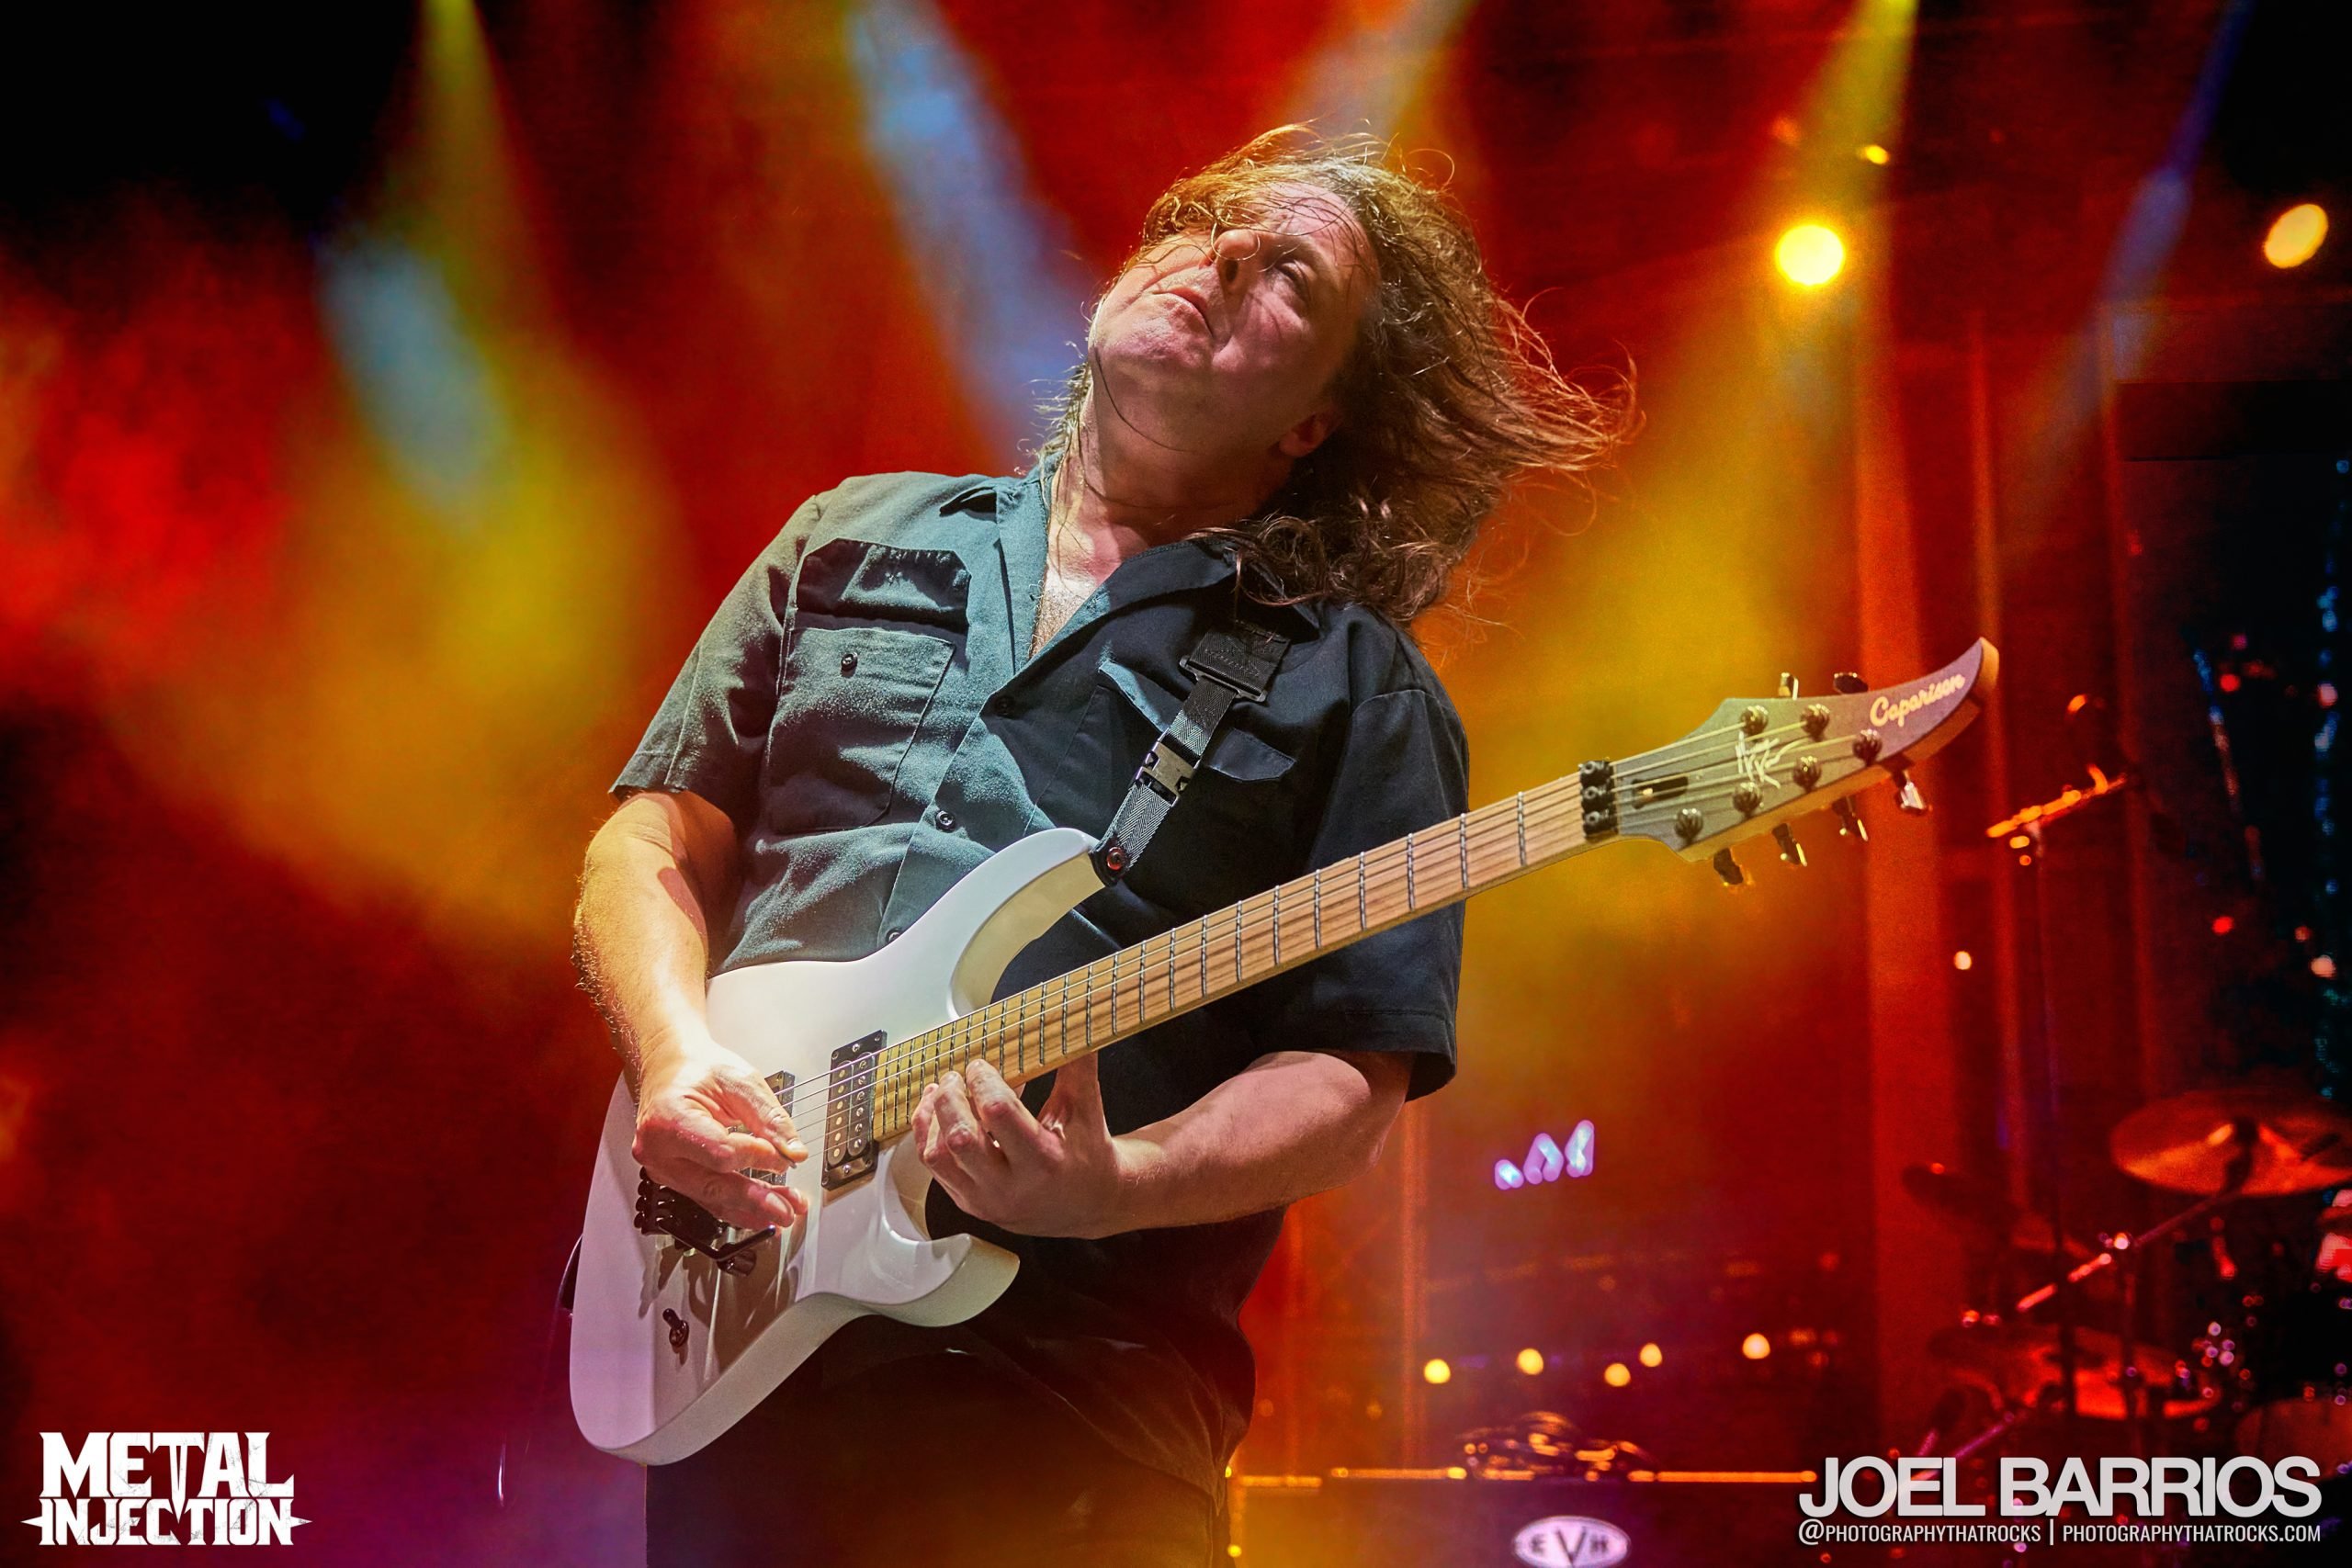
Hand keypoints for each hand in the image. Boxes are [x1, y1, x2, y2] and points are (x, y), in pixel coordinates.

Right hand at [632, 1037, 808, 1232]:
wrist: (668, 1067)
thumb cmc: (697, 1069)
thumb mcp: (739, 1080)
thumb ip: (768, 1117)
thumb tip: (793, 1151)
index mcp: (668, 1120)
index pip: (720, 1152)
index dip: (756, 1158)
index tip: (784, 1158)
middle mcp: (658, 1151)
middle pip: (713, 1185)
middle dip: (755, 1199)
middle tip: (788, 1209)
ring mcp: (663, 1168)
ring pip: (711, 1198)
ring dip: (751, 1209)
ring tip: (784, 1213)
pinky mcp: (674, 1177)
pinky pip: (706, 1197)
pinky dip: (737, 1206)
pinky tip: (761, 1214)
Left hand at [912, 1056, 1133, 1238]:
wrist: (1087, 1204)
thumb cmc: (1087, 1153)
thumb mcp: (1086, 1109)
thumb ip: (1077, 1065)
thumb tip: (1074, 1020)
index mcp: (1044, 1160)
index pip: (998, 1113)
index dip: (983, 1082)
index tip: (980, 1066)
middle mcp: (1011, 1186)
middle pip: (961, 1138)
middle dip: (951, 1098)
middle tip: (957, 1077)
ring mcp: (986, 1199)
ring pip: (937, 1156)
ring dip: (933, 1116)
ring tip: (942, 1091)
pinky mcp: (969, 1202)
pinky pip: (933, 1168)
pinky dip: (927, 1134)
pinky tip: (936, 1111)